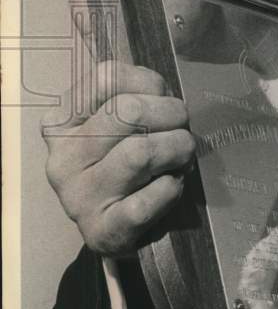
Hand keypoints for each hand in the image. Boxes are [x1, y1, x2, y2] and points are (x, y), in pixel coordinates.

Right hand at [42, 60, 195, 257]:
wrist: (114, 229)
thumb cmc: (123, 165)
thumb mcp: (117, 123)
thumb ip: (134, 96)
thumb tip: (164, 94)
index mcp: (62, 123)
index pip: (106, 77)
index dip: (150, 84)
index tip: (162, 100)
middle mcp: (63, 158)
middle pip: (129, 111)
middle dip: (173, 114)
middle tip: (183, 130)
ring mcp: (79, 197)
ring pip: (140, 152)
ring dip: (178, 149)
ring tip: (182, 157)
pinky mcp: (101, 231)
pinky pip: (147, 200)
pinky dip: (171, 188)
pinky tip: (171, 186)